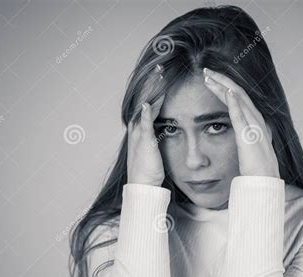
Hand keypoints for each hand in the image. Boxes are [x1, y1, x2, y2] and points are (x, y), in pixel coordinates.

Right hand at [127, 66, 165, 186]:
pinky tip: (148, 104)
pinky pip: (144, 126)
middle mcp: (137, 128)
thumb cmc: (150, 169)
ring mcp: (139, 134)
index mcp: (141, 127)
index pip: (149, 101)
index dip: (155, 87)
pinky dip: (145, 115)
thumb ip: (156, 134)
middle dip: (152, 82)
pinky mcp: (144, 143)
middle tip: (159, 65)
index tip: (162, 73)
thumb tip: (165, 124)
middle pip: (144, 98)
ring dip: (151, 91)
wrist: (143, 185)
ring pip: (144, 107)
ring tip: (157, 75)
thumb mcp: (154, 147)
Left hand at [203, 68, 279, 178]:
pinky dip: (234, 102)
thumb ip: (245, 137)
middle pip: (238, 93)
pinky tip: (227, 91)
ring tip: (208, 77)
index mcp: (256, 121)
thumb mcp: (249, 147)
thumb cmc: (256, 167)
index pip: (239, 98)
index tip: (212, 80)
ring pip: (238, 99)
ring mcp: (254, 126)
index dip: (226, 87)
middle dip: (222, 80)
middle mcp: (257, 119)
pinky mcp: (248, 135)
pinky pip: (241, 115)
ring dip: (223, 86)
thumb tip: (240, 133)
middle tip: (206, 71)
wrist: (264, 179)